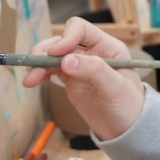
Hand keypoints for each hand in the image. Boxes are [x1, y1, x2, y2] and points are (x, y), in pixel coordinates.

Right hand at [22, 16, 144, 140]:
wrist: (127, 129)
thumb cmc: (130, 105)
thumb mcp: (117, 88)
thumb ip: (95, 71)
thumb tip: (66, 61)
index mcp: (107, 46)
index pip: (81, 30)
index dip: (65, 38)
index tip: (54, 54)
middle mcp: (92, 52)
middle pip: (61, 42)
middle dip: (45, 52)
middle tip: (33, 69)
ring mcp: (80, 65)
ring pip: (53, 56)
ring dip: (38, 64)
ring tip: (29, 80)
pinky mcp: (70, 79)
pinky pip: (51, 70)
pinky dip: (40, 74)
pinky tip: (33, 81)